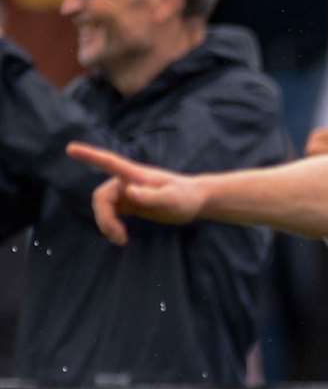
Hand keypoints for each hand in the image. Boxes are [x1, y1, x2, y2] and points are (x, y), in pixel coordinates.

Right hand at [66, 142, 206, 244]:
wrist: (195, 201)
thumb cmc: (186, 196)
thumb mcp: (172, 199)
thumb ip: (151, 196)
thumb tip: (129, 192)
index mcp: (135, 175)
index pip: (109, 162)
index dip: (89, 156)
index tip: (70, 148)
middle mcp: (126, 181)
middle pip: (101, 197)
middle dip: (104, 218)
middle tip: (119, 237)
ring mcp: (126, 193)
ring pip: (103, 207)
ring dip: (107, 224)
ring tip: (121, 240)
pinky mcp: (130, 204)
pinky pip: (111, 214)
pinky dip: (112, 227)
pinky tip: (121, 238)